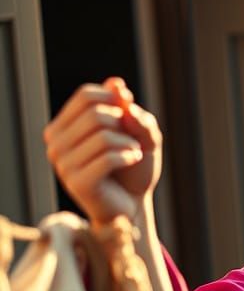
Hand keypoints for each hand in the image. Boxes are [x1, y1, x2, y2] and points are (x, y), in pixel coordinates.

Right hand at [44, 77, 162, 223]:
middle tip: (132, 141)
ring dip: (129, 144)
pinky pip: (107, 158)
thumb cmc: (133, 168)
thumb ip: (133, 112)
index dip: (114, 100)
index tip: (129, 117)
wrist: (133, 205)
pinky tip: (134, 161)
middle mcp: (55, 143)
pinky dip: (128, 156)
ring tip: (134, 154)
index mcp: (62, 126)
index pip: (86, 96)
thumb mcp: (142, 135)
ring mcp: (63, 164)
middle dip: (124, 125)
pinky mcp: (77, 183)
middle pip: (95, 114)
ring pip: (103, 136)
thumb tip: (117, 85)